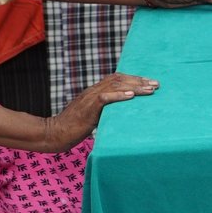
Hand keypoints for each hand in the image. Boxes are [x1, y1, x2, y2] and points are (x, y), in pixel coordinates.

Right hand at [41, 72, 158, 151]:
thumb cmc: (74, 128)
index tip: (149, 82)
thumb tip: (120, 114)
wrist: (55, 133)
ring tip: (149, 90)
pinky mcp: (87, 107)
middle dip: (139, 81)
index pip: (117, 79)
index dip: (134, 79)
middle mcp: (93, 91)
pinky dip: (119, 96)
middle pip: (118, 79)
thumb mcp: (93, 116)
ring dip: (134, 87)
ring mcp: (89, 98)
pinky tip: (131, 96)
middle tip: (156, 84)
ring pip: (114, 86)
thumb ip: (105, 111)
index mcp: (94, 92)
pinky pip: (104, 98)